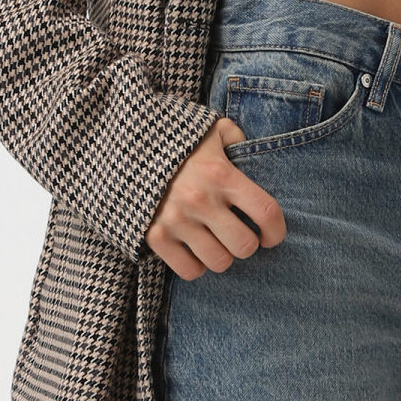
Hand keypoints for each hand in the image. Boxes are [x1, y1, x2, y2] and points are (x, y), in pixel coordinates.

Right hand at [145, 122, 286, 279]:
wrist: (123, 147)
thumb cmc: (176, 141)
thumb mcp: (211, 130)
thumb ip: (238, 140)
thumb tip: (256, 156)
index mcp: (219, 173)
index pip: (265, 212)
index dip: (277, 230)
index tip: (272, 234)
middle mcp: (199, 199)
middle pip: (245, 246)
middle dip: (248, 243)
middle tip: (239, 234)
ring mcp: (175, 220)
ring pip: (220, 262)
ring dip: (223, 255)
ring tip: (216, 241)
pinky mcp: (154, 237)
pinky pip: (190, 271)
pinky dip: (197, 265)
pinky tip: (195, 250)